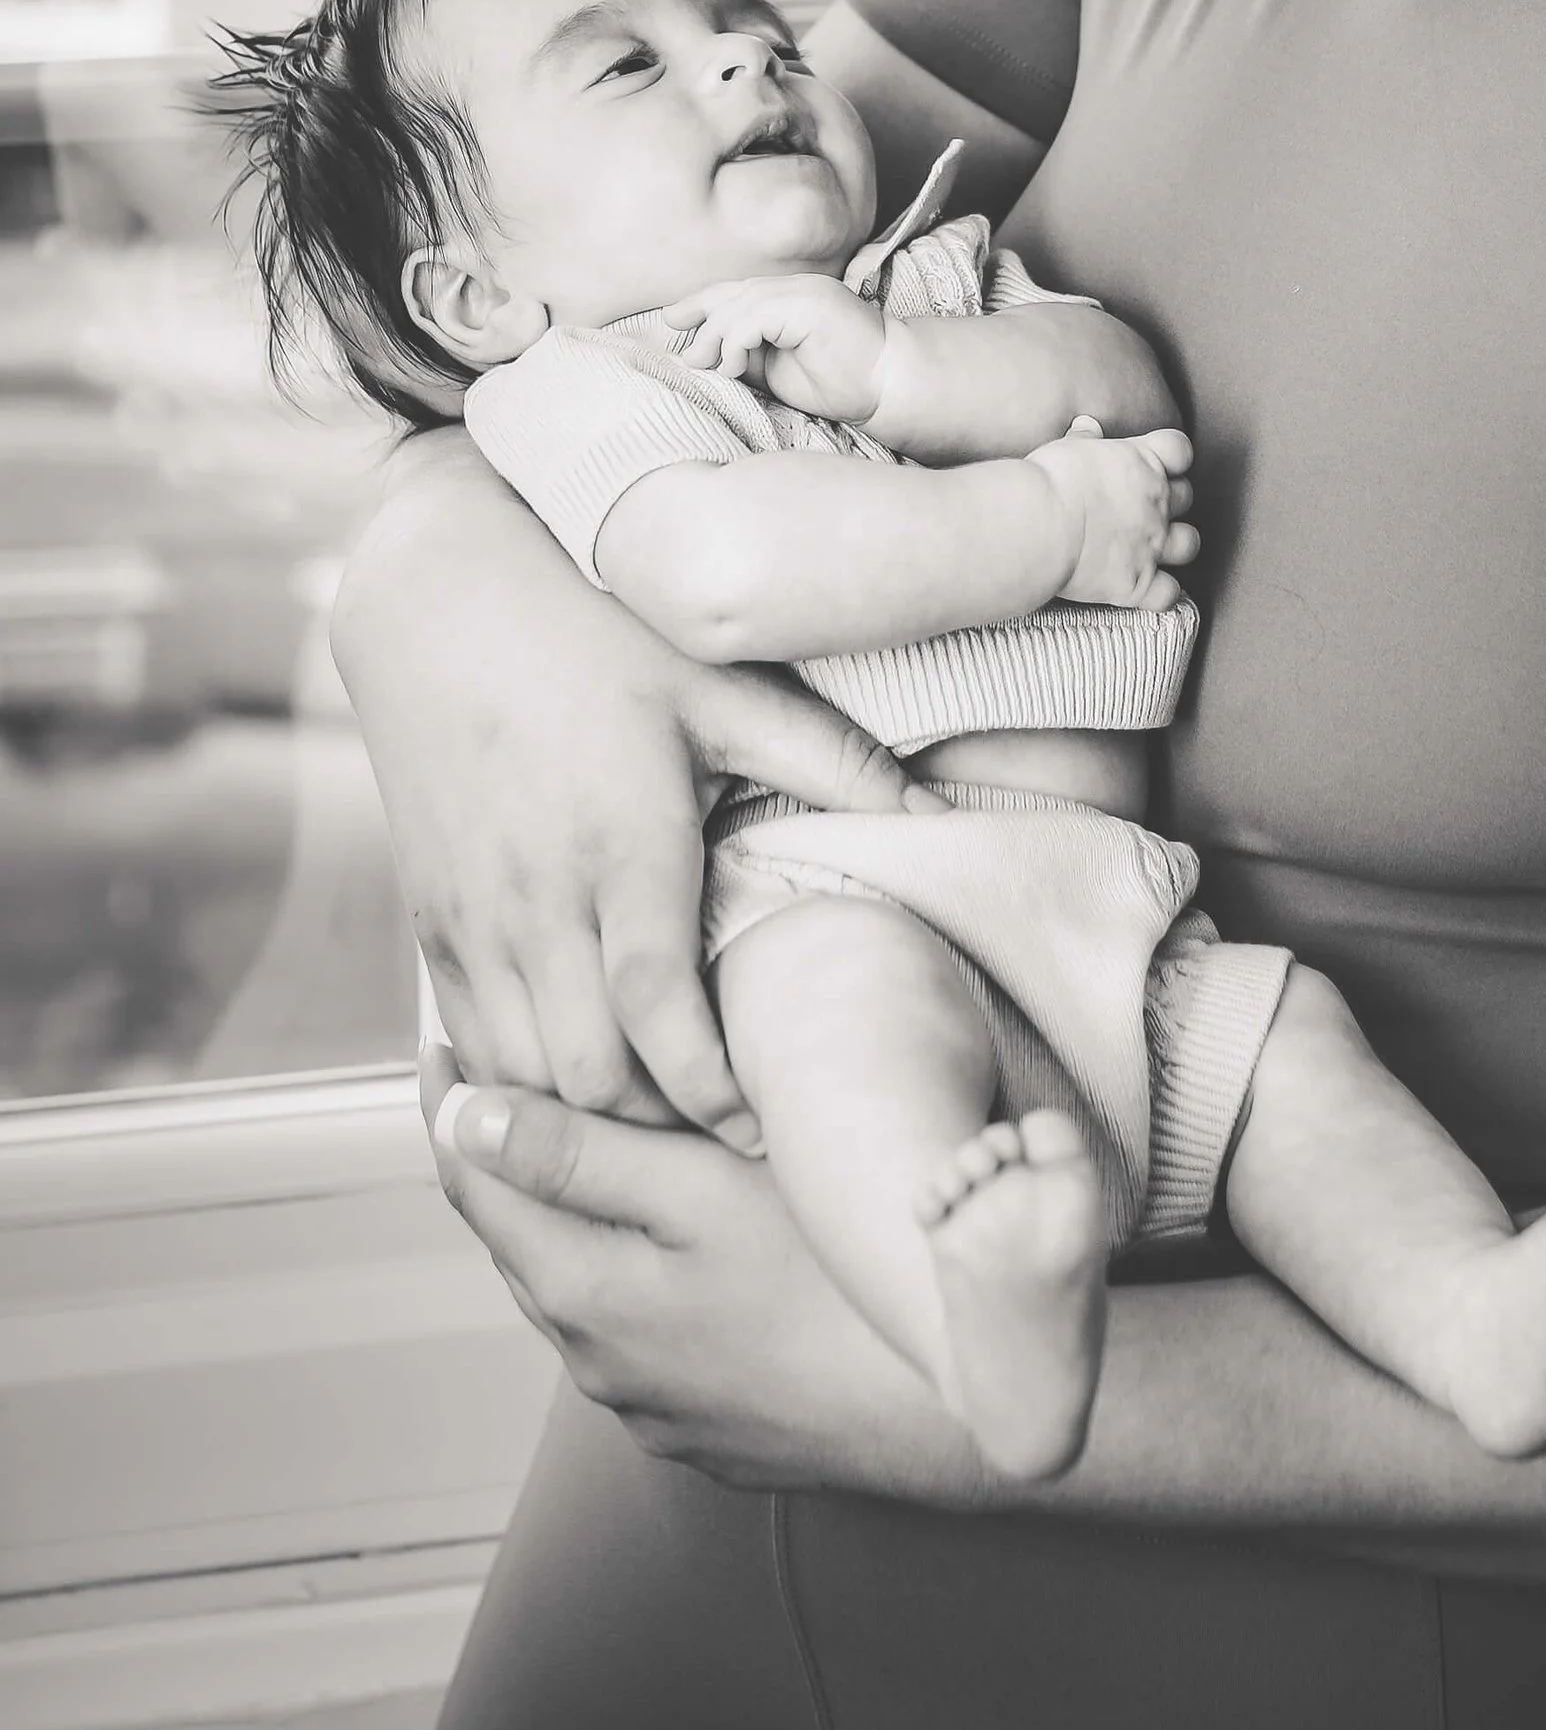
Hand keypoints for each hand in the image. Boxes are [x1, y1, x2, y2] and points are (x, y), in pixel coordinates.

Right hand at [332, 433, 946, 1150]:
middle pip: (591, 1075)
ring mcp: (472, 918)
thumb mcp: (718, 685)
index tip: (768, 1123)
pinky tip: (580, 1070)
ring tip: (664, 1108)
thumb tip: (932, 808)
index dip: (713, 1093)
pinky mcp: (428, 922)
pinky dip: (523, 1079)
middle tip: (730, 1123)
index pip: (660, 1018)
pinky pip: (469, 1043)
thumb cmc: (596, 636)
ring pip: (523, 1076)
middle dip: (662, 1121)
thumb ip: (827, 758)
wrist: (437, 606)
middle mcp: (536, 899)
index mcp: (621, 848)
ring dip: (590, 1110)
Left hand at [421, 1045, 984, 1497]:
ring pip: (572, 1283)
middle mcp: (594, 1356)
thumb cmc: (830, 1284)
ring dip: (561, 1212)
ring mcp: (645, 1396)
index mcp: (581, 1291)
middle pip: (518, 1235)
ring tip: (580, 1138)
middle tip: (504, 1070)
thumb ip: (580, 1155)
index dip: (450, 1103)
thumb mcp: (701, 1191)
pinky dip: (619, 1264)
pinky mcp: (695, 1415)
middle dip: (501, 1153)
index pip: (476, 1184)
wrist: (930, 1411)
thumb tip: (467, 1121)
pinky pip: (628, 1326)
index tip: (442, 1040)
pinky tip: (666, 1232)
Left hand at [662, 272, 887, 425]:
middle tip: (688, 356)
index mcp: (792, 298)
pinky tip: (734, 365)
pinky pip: (755, 317)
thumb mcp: (777, 370)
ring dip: (716, 338)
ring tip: (709, 366)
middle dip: (701, 320)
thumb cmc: (841, 382)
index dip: (702, 303)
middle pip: (734, 293)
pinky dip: (736, 341)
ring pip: (740, 305)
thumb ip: (746, 356)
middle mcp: (797, 287)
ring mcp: (804, 292)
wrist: (889, 384)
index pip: (739, 292)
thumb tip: (703, 356)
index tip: (673, 320)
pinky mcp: (808, 305)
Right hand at [1023, 417, 1198, 607]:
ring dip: (1177, 545)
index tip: (1156, 463)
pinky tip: (1147, 589)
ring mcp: (1151, 544)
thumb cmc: (1049, 482)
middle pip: (1186, 497)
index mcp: (1141, 462)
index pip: (1179, 450)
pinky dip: (1162, 592)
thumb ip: (1085, 439)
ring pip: (1190, 544)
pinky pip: (1170, 593)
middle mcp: (1155, 502)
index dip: (1172, 457)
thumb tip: (1088, 426)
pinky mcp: (1138, 583)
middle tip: (1142, 507)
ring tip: (1154, 547)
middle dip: (1171, 501)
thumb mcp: (1066, 449)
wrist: (1039, 525)